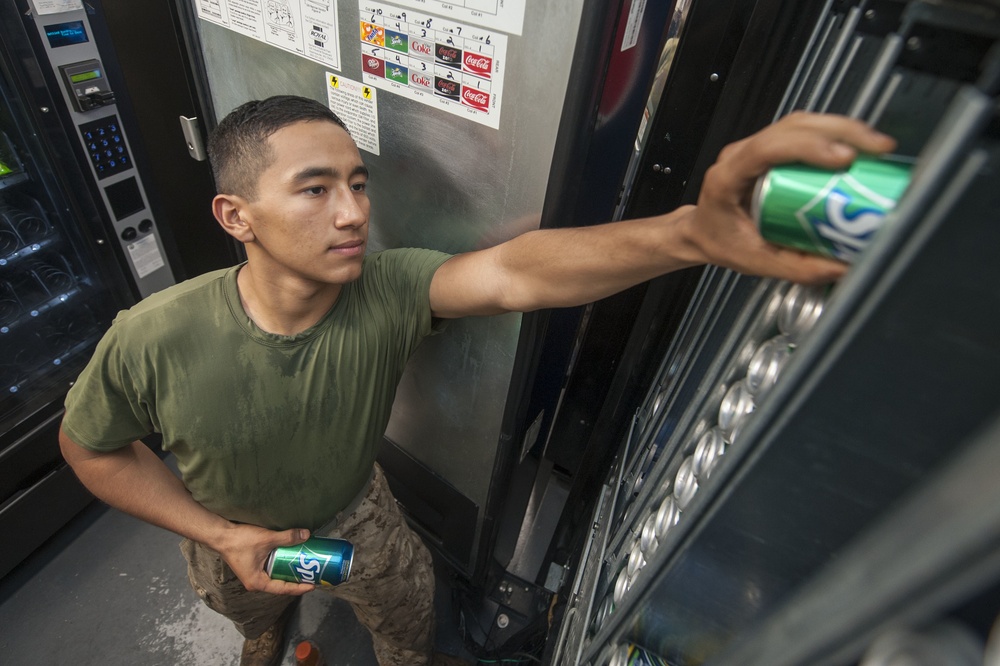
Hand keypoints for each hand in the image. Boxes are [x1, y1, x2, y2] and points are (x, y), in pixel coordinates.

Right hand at [212, 523, 315, 595]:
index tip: (312, 585)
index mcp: (258, 582)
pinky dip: (281, 564)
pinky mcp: (253, 567)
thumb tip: (306, 535)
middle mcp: (256, 583)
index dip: (299, 588)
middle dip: (296, 580)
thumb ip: (287, 537)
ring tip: (305, 567)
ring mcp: (254, 575)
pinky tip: (290, 556)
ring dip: (288, 571)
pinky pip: (271, 569)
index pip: (283, 589)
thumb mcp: (267, 539)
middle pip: (280, 584)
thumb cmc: (240, 541)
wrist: (221, 535)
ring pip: (275, 576)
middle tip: (312, 575)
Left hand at [685, 112, 897, 283]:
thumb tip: (843, 266)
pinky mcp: (771, 147)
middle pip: (792, 127)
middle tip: (877, 150)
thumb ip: (798, 267)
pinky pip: (804, 131)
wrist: (703, 232)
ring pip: (801, 123)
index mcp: (728, 178)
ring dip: (842, 129)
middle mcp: (740, 154)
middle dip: (840, 133)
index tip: (843, 160)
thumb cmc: (721, 242)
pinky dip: (834, 134)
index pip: (767, 149)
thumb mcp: (757, 262)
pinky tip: (859, 147)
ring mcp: (755, 147)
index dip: (808, 147)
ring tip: (876, 148)